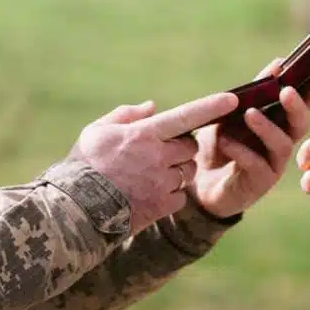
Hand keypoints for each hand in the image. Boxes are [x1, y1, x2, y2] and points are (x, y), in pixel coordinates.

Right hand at [72, 91, 238, 229]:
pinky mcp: (162, 206)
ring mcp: (162, 183)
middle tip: (159, 154)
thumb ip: (126, 115)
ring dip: (177, 171)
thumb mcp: (96, 132)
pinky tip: (149, 195)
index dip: (211, 106)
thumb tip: (152, 106)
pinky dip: (171, 195)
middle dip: (181, 148)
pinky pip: (181, 196)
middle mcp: (158, 156)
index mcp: (144, 134)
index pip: (186, 116)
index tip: (233, 99)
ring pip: (187, 172)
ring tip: (150, 176)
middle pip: (189, 147)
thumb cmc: (83, 166)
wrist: (76, 210)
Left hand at [189, 61, 309, 218]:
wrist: (202, 182)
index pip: (303, 101)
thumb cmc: (221, 143)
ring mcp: (273, 164)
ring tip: (249, 113)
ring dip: (266, 127)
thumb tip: (279, 63)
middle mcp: (281, 142)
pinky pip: (256, 165)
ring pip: (282, 145)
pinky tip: (225, 141)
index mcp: (278, 122)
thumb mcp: (233, 112)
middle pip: (300, 124)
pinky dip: (241, 150)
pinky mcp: (258, 183)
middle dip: (297, 106)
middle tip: (287, 91)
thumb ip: (255, 91)